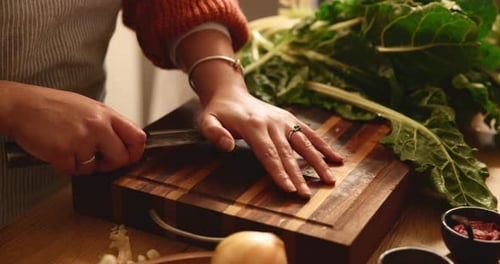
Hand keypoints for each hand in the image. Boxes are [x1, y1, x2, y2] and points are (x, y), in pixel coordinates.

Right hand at [1, 81, 145, 174]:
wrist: (21, 105)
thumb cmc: (51, 106)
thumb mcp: (87, 108)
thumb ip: (106, 124)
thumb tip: (122, 143)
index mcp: (106, 114)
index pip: (138, 137)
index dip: (135, 152)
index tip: (127, 157)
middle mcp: (98, 125)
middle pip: (122, 157)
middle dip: (109, 165)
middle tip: (97, 161)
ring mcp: (82, 138)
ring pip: (94, 168)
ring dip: (81, 165)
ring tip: (69, 148)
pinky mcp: (65, 151)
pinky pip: (72, 170)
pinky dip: (63, 165)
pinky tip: (56, 150)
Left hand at [176, 29, 342, 197]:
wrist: (231, 93)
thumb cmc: (218, 112)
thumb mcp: (207, 120)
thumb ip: (214, 132)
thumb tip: (228, 146)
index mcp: (254, 126)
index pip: (268, 154)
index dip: (279, 172)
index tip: (289, 189)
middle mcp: (273, 123)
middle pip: (288, 154)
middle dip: (298, 176)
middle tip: (307, 195)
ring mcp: (284, 120)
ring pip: (304, 144)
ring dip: (318, 162)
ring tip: (329, 180)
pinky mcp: (290, 119)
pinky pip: (309, 133)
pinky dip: (323, 146)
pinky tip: (336, 159)